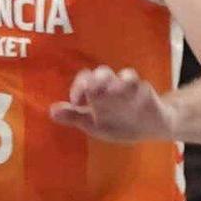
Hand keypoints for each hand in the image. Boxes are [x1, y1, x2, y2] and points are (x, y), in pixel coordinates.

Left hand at [49, 65, 179, 143]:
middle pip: (102, 73)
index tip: (75, 101)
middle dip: (96, 79)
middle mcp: (110, 85)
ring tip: (109, 91)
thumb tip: (51, 111)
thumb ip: (74, 117)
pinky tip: (129, 97)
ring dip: (114, 81)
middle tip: (91, 90)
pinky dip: (133, 88)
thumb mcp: (94, 124)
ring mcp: (128, 87)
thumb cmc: (118, 124)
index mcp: (96, 92)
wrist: (150, 127)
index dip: (78, 87)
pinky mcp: (144, 91)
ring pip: (120, 75)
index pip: (84, 80)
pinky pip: (139, 84)